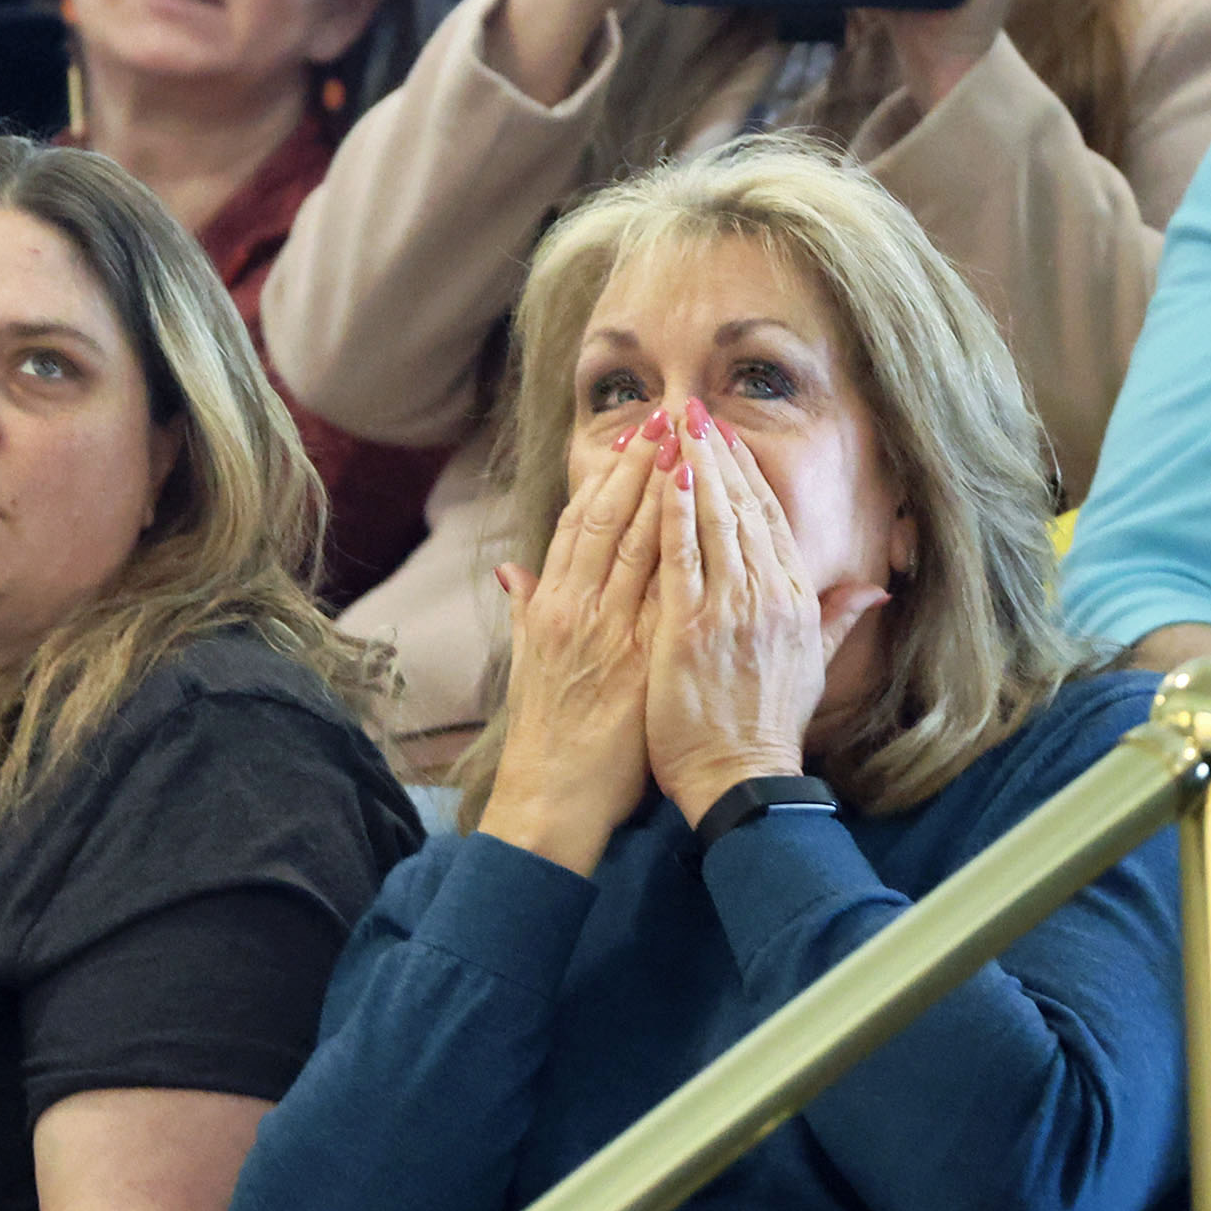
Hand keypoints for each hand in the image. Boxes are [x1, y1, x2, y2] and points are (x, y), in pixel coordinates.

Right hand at [480, 406, 674, 874]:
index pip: (578, 523)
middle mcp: (571, 609)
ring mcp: (601, 631)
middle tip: (668, 418)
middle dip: (639, 466)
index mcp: (550, 606)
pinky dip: (674, 551)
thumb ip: (525, 612)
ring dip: (660, 491)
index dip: (607, 477)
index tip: (634, 439)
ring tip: (687, 445)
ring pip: (631, 544)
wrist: (554, 793)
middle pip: (605, 520)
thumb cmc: (549, 732)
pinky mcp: (630, 658)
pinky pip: (655, 593)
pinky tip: (698, 519)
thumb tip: (512, 574)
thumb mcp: (527, 663)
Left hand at [643, 399, 888, 824]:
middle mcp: (767, 599)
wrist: (744, 780)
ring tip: (678, 427)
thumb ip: (840, 621)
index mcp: (795, 603)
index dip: (749, 478)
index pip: (771, 524)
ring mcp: (729, 611)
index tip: (729, 440)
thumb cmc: (770, 728)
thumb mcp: (816, 669)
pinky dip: (673, 516)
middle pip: (743, 511)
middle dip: (720, 458)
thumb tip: (875, 589)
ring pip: (713, 524)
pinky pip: (681, 560)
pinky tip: (663, 479)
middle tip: (698, 412)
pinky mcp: (690, 629)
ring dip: (695, 470)